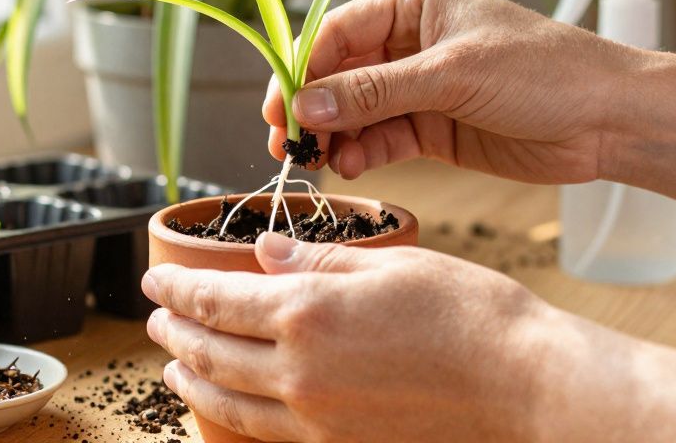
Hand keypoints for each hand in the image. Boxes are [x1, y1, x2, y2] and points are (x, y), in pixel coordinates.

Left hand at [141, 233, 549, 441]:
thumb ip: (319, 257)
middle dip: (175, 332)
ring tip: (173, 365)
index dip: (178, 290)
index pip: (217, 299)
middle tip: (154, 319)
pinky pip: (265, 430)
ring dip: (191, 378)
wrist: (521, 384)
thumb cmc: (467, 312)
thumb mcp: (390, 262)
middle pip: (212, 351)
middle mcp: (299, 369)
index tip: (155, 281)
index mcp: (307, 309)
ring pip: (228, 398)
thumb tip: (265, 250)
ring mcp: (316, 415)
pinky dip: (231, 413)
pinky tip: (229, 403)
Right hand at [263, 0, 640, 182]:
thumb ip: (376, 92)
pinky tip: (354, 166)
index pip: (337, 31)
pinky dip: (364, 153)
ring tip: (323, 161)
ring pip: (356, 111)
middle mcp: (411, 42)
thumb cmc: (544, 72)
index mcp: (414, 4)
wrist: (609, 120)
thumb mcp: (452, 75)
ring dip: (335, 136)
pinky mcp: (434, 129)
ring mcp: (421, 88)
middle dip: (313, 107)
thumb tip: (308, 104)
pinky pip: (383, 139)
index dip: (302, 68)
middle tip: (287, 143)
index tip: (280, 107)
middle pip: (339, 73)